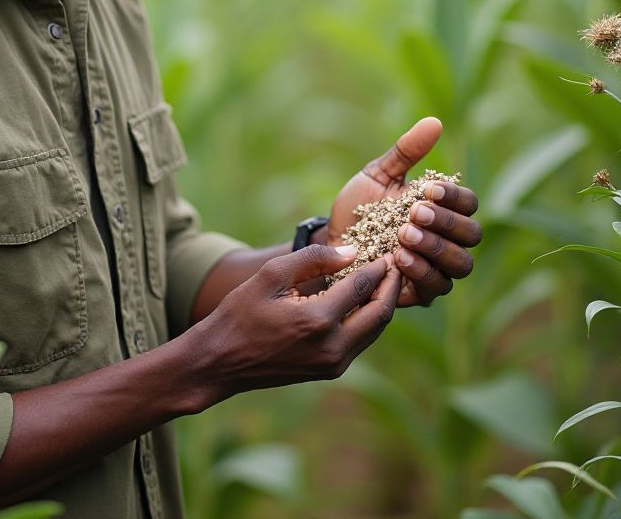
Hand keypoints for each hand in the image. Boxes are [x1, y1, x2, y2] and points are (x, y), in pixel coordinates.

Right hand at [195, 244, 400, 397]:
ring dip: (382, 303)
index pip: (362, 287)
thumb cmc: (241, 312)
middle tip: (398, 262)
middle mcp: (333, 347)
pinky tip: (364, 299)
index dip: (378, 265)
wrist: (222, 360)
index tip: (387, 249)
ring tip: (385, 277)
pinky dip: (368, 318)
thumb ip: (313, 258)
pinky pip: (360, 340)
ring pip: (374, 330)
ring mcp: (334, 363)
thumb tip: (351, 252)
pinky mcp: (331, 370)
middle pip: (380, 313)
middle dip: (391, 286)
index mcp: (317, 320)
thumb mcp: (271, 275)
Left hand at [317, 117, 480, 306]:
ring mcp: (437, 268)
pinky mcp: (420, 293)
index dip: (454, 197)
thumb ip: (406, 152)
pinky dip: (420, 271)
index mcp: (442, 209)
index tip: (429, 189)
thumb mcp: (378, 175)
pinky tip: (398, 257)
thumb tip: (435, 122)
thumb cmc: (359, 207)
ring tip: (405, 234)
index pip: (468, 203)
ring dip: (436, 248)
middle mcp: (447, 239)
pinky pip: (435, 288)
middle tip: (414, 213)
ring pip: (460, 264)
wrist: (330, 240)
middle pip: (471, 235)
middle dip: (445, 222)